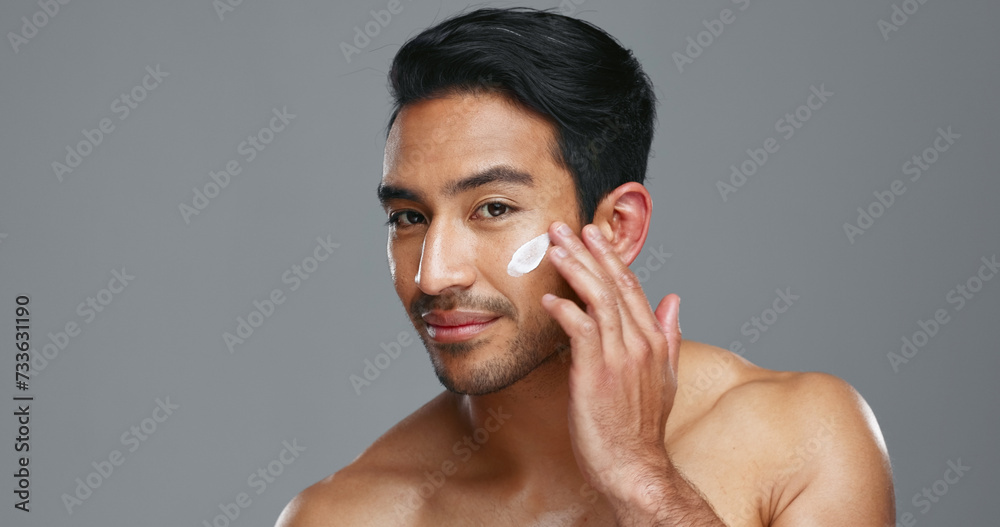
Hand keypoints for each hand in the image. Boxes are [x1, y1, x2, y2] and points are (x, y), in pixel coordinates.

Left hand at [541, 221, 681, 504]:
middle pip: (613, 284)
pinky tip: (549, 298)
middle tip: (565, 228)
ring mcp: (619, 356)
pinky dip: (564, 309)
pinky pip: (580, 329)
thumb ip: (668, 334)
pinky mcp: (596, 372)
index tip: (592, 236)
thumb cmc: (640, 428)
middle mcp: (639, 342)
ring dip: (573, 269)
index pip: (631, 287)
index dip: (610, 258)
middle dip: (588, 251)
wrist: (633, 466)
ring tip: (554, 248)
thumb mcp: (665, 377)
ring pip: (597, 299)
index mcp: (653, 341)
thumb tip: (674, 299)